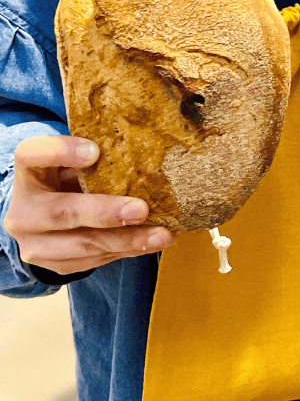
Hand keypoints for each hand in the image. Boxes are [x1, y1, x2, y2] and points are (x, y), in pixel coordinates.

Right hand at [2, 136, 174, 275]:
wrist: (46, 214)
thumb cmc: (69, 175)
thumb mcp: (73, 159)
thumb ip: (97, 155)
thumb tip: (144, 151)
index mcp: (28, 170)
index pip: (33, 154)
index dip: (62, 152)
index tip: (94, 151)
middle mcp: (23, 209)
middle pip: (61, 212)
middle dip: (105, 213)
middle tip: (141, 210)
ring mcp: (34, 242)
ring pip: (82, 244)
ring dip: (126, 240)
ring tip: (161, 234)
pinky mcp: (53, 264)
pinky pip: (93, 259)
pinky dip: (127, 250)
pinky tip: (152, 242)